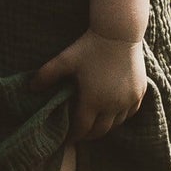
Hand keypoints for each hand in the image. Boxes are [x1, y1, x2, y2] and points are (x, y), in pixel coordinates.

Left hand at [29, 27, 147, 143]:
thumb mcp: (65, 60)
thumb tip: (30, 89)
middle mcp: (113, 106)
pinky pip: (130, 113)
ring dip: (105, 127)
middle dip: (88, 135)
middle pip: (100, 131)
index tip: (66, 138)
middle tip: (79, 135)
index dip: (73, 136)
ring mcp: (129, 100)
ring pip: (117, 123)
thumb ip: (46, 75)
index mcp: (93, 101)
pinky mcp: (139, 93)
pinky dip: (120, 116)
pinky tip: (112, 112)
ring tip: (94, 124)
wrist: (119, 33)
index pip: (82, 128)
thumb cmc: (89, 47)